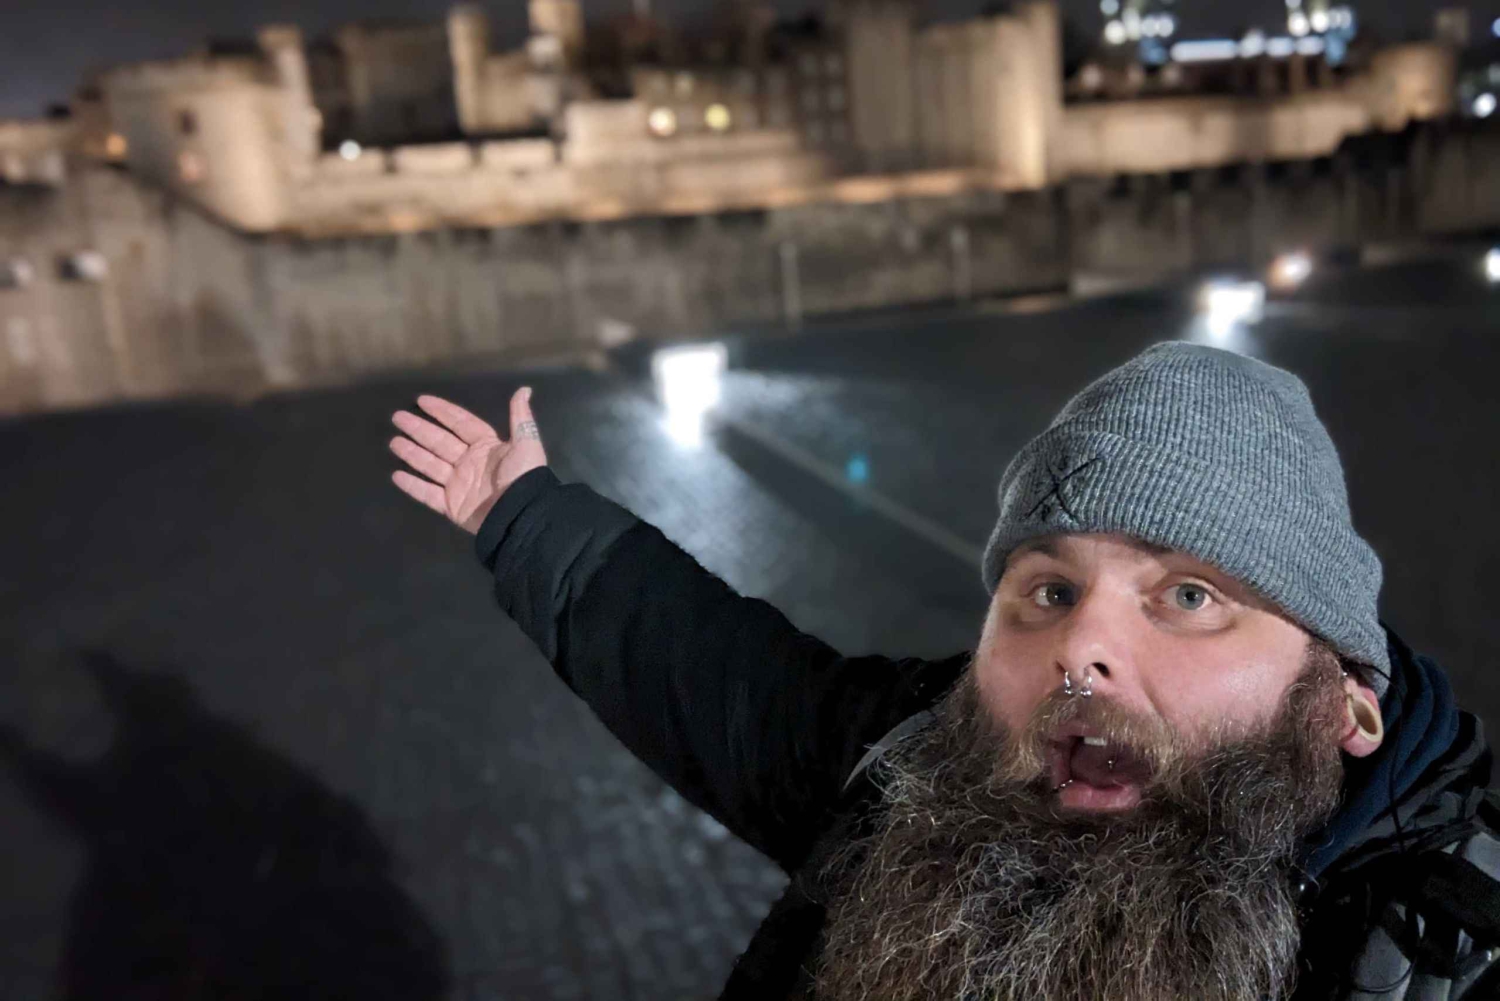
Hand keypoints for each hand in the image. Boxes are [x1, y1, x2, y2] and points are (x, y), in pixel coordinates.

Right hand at [389, 388, 547, 534]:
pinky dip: (413, 486)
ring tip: (394, 441)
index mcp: (486, 447)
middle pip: (440, 441)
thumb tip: (524, 389)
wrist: (521, 515)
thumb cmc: (523, 477)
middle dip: (419, 429)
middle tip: (398, 417)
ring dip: (412, 453)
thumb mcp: (526, 443)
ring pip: (430, 465)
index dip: (443, 411)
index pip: (461, 423)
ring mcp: (459, 485)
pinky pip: (427, 494)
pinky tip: (397, 475)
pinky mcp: (451, 506)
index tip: (423, 400)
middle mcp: (470, 463)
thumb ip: (521, 417)